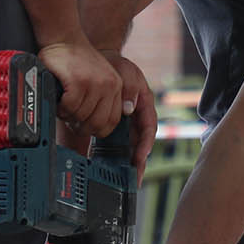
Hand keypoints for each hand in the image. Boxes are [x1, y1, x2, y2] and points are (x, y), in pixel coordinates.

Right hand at [36, 38, 124, 138]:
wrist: (63, 38)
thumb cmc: (74, 62)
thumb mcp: (96, 80)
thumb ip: (99, 101)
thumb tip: (91, 128)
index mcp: (116, 87)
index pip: (112, 122)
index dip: (96, 130)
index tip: (83, 127)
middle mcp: (109, 85)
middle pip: (97, 124)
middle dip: (81, 127)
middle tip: (70, 120)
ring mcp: (95, 83)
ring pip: (81, 116)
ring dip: (68, 115)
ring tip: (63, 105)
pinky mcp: (79, 81)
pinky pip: (70, 107)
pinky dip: (61, 108)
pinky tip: (58, 99)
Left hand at [106, 53, 157, 173]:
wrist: (95, 61)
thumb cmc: (115, 65)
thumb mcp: (127, 72)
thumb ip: (130, 88)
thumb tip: (129, 108)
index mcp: (144, 106)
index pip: (148, 129)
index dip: (145, 144)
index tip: (140, 156)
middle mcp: (134, 119)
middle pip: (138, 145)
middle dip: (138, 163)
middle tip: (135, 180)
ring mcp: (121, 125)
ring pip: (125, 149)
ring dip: (124, 165)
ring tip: (123, 182)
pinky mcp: (106, 128)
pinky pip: (108, 145)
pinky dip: (106, 159)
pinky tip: (102, 172)